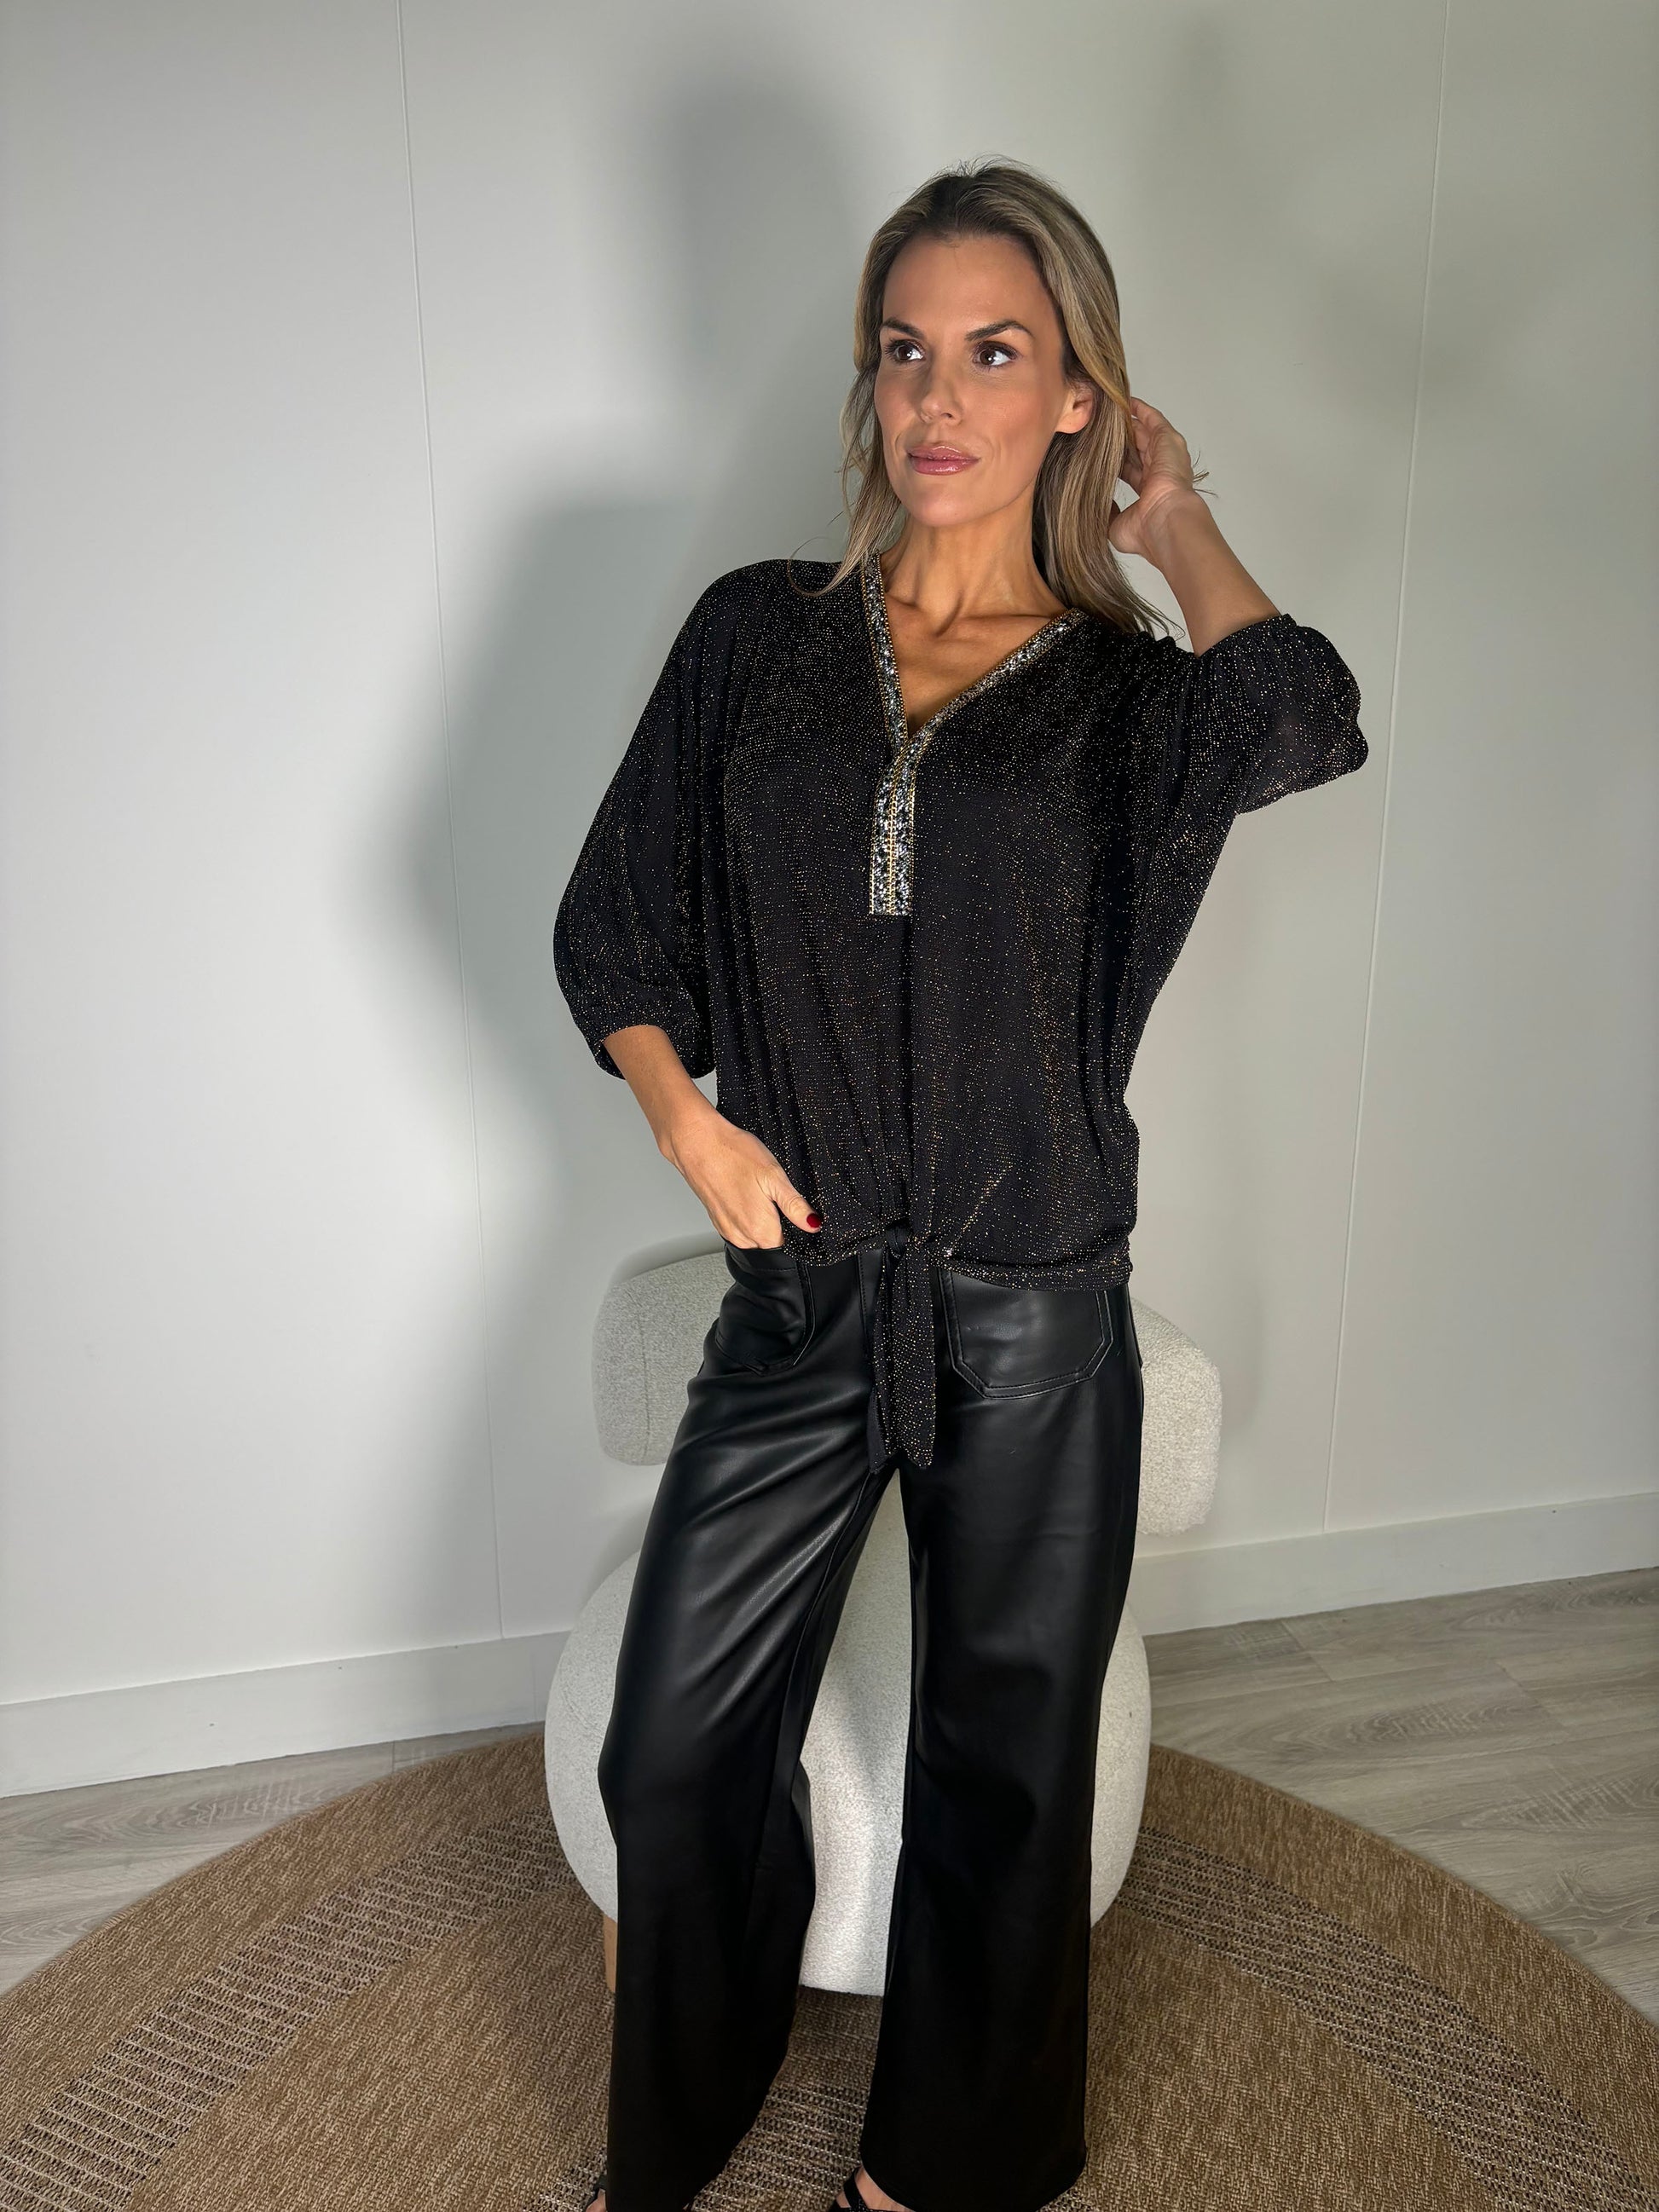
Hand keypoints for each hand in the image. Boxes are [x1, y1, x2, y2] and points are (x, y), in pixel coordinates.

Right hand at [661, 1106, 820, 1247]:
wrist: (697, 1143)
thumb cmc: (733, 1155)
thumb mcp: (774, 1176)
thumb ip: (795, 1206)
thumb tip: (813, 1225)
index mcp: (761, 1230)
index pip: (790, 1245)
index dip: (797, 1227)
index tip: (794, 1208)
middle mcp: (743, 1237)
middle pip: (772, 1242)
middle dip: (779, 1224)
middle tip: (774, 1194)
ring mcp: (728, 1230)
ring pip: (756, 1236)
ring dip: (762, 1219)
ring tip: (757, 1191)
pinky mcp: (718, 1221)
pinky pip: (741, 1228)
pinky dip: (746, 1214)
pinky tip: (744, 1191)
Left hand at [1108, 397, 1207, 561]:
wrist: (1165, 522)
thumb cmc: (1145, 531)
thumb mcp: (1114, 525)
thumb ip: (1105, 513)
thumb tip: (1094, 506)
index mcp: (1150, 491)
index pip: (1130, 469)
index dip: (1115, 460)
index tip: (1098, 452)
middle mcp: (1160, 471)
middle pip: (1137, 447)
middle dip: (1120, 438)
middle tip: (1099, 425)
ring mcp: (1166, 455)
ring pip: (1144, 431)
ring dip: (1128, 421)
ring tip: (1108, 408)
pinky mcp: (1168, 441)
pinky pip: (1153, 419)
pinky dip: (1139, 409)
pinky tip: (1124, 401)